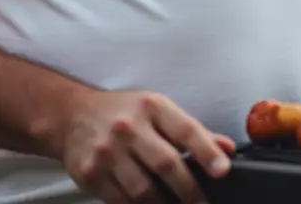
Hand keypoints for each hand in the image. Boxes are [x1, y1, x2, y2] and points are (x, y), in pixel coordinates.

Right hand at [61, 88, 233, 203]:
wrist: (73, 115)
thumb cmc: (124, 112)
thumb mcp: (158, 110)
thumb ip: (191, 131)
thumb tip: (226, 149)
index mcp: (152, 106)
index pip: (186, 129)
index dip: (207, 151)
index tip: (223, 171)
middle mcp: (129, 126)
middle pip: (167, 164)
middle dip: (190, 190)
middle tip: (202, 203)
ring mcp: (108, 151)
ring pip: (144, 190)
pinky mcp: (91, 173)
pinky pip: (121, 202)